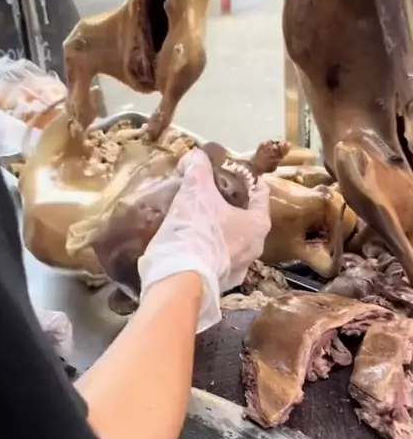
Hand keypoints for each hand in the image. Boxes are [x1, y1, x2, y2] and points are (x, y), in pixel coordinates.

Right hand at [138, 149, 270, 332]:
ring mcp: (237, 269)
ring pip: (229, 239)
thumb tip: (195, 156)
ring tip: (195, 215)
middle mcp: (254, 248)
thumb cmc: (197, 232)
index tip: (229, 170)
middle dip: (228, 203)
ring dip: (216, 227)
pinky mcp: (218, 282)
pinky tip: (189, 239)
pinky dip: (206, 247)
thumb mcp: (195, 190)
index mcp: (258, 224)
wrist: (179, 281)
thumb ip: (197, 167)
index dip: (245, 177)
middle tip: (208, 190)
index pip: (260, 193)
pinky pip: (215, 257)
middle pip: (244, 216)